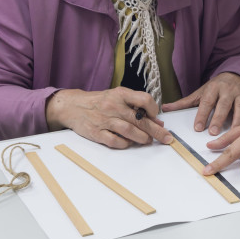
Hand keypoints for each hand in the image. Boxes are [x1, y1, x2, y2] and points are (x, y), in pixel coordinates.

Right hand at [46, 87, 171, 148]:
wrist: (73, 106)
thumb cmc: (99, 102)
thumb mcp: (117, 96)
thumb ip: (135, 106)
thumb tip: (156, 120)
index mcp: (120, 94)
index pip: (144, 99)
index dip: (154, 110)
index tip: (157, 118)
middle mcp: (113, 106)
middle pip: (140, 120)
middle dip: (156, 130)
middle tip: (166, 138)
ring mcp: (104, 120)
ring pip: (129, 131)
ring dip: (142, 138)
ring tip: (148, 141)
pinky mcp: (96, 132)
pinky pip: (114, 141)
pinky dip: (125, 144)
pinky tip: (130, 143)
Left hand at [162, 72, 239, 135]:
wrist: (238, 72)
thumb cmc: (217, 86)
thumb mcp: (201, 91)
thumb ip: (184, 102)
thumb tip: (165, 108)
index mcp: (214, 87)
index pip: (207, 102)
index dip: (202, 115)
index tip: (197, 128)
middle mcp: (229, 90)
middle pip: (223, 105)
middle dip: (218, 119)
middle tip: (213, 133)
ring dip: (236, 122)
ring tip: (232, 134)